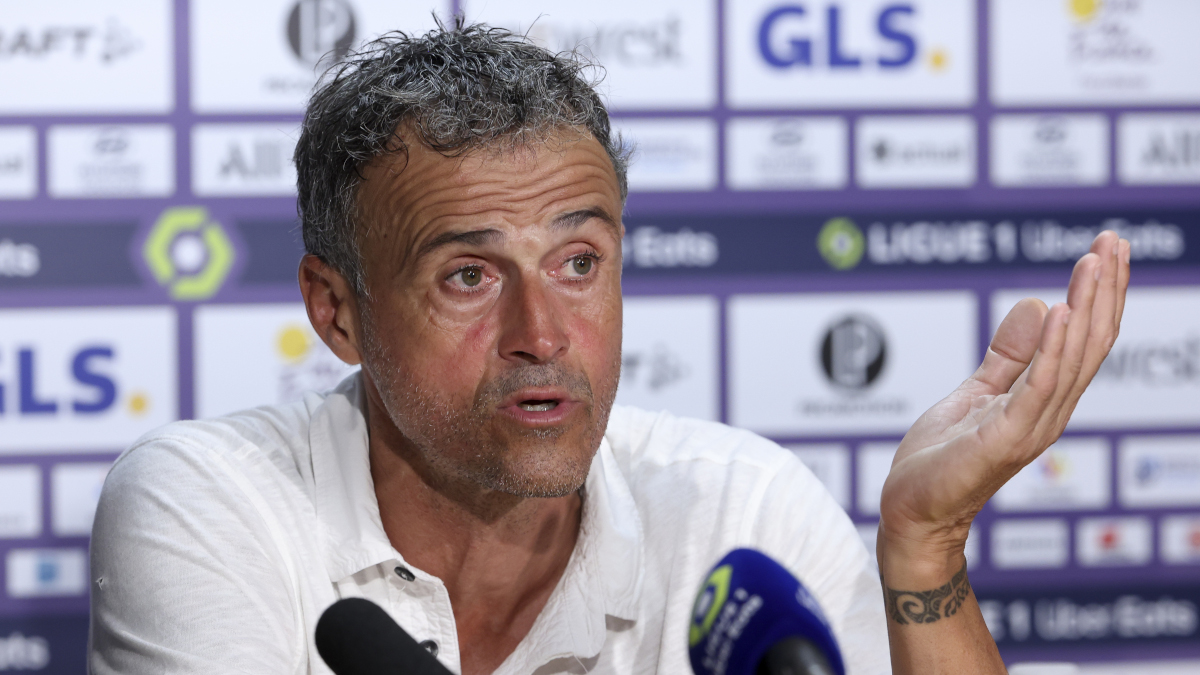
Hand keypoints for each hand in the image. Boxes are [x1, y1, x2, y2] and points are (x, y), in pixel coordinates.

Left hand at [877, 230, 1130, 576]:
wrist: (911, 511)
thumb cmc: (942, 460)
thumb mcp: (977, 392)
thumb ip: (1009, 355)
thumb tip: (1038, 303)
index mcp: (1043, 400)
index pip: (1083, 340)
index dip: (1098, 294)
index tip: (1106, 248)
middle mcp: (1047, 412)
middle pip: (1088, 345)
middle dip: (1103, 291)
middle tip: (1111, 241)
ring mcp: (1029, 427)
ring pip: (1071, 360)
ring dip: (1085, 308)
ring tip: (1094, 263)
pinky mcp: (1003, 438)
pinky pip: (1036, 389)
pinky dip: (1052, 350)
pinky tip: (1060, 312)